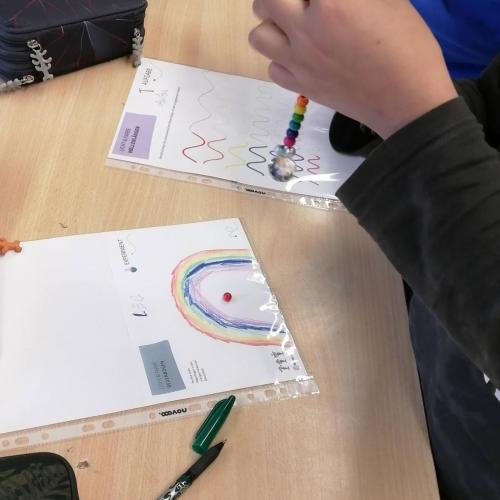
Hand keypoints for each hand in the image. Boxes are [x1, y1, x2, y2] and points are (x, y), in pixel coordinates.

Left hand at [249, 0, 457, 137]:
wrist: (406, 100)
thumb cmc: (408, 46)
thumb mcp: (388, 1)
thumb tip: (331, 1)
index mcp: (332, 1)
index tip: (320, 0)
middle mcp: (305, 29)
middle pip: (266, 0)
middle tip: (297, 1)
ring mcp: (298, 61)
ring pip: (258, 36)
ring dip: (270, 26)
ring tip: (290, 28)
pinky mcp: (300, 87)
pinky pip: (272, 68)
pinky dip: (280, 59)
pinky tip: (299, 57)